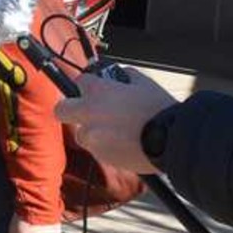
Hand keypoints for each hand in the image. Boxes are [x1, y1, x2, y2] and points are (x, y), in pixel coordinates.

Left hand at [54, 69, 178, 174]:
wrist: (172, 140)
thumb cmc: (159, 108)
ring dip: (92, 131)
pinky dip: (105, 146)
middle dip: (70, 109)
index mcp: (97, 91)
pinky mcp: (102, 156)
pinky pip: (97, 149)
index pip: (78, 81)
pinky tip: (124, 143)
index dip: (87, 85)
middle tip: (85, 110)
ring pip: (81, 134)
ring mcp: (92, 137)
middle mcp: (88, 114)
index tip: (93, 89)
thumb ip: (124, 76)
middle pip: (61, 110)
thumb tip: (119, 77)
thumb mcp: (143, 82)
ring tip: (115, 132)